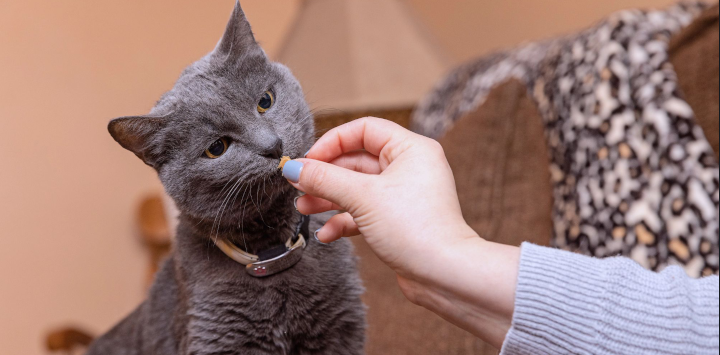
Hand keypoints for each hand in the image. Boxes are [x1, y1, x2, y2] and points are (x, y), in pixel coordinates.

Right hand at [283, 117, 518, 348]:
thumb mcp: (363, 197)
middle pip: (357, 161)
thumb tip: (294, 167)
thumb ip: (325, 179)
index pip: (364, 130)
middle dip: (326, 176)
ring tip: (304, 209)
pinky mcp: (399, 222)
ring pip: (357, 189)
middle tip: (299, 187)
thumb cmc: (416, 229)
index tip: (309, 161)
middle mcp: (410, 168)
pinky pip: (365, 213)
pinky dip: (344, 220)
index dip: (332, 142)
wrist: (444, 274)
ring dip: (329, 198)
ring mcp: (404, 196)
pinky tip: (326, 234)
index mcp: (410, 149)